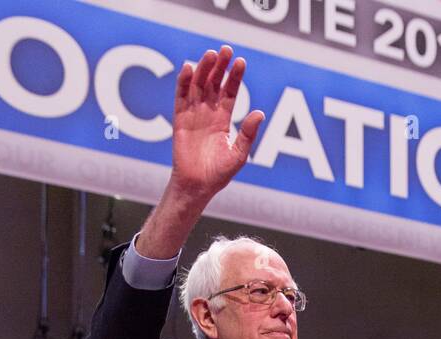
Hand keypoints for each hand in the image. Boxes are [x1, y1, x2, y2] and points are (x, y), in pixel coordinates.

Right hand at [171, 47, 264, 200]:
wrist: (197, 186)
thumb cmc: (218, 174)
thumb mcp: (238, 155)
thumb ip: (248, 134)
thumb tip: (260, 113)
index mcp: (223, 120)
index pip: (230, 92)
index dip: (235, 77)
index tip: (240, 62)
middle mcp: (208, 113)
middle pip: (214, 84)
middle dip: (219, 67)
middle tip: (225, 50)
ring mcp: (193, 115)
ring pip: (198, 86)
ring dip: (204, 69)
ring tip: (210, 55)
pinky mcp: (180, 119)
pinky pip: (181, 97)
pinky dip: (184, 83)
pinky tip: (189, 69)